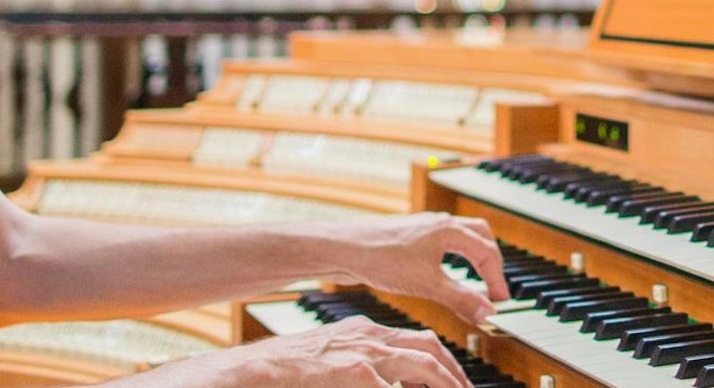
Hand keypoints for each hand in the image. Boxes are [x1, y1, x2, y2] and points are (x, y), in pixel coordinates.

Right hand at [151, 316, 474, 387]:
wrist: (256, 369)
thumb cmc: (292, 369)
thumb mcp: (334, 360)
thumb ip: (365, 368)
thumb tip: (389, 381)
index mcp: (366, 331)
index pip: (420, 340)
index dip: (445, 361)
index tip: (457, 380)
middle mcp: (370, 337)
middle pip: (430, 349)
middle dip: (455, 373)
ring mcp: (363, 354)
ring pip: (422, 364)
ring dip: (445, 382)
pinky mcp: (353, 373)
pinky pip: (392, 385)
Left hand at [322, 213, 509, 323]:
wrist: (342, 248)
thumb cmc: (380, 258)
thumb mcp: (426, 285)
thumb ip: (461, 299)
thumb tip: (488, 311)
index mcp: (448, 230)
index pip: (487, 251)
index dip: (497, 278)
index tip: (500, 301)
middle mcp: (438, 223)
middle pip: (479, 234)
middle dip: (491, 260)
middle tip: (495, 285)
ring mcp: (423, 228)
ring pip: (460, 236)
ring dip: (473, 256)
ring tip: (475, 281)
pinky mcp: (409, 236)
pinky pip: (442, 242)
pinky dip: (453, 257)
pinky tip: (443, 274)